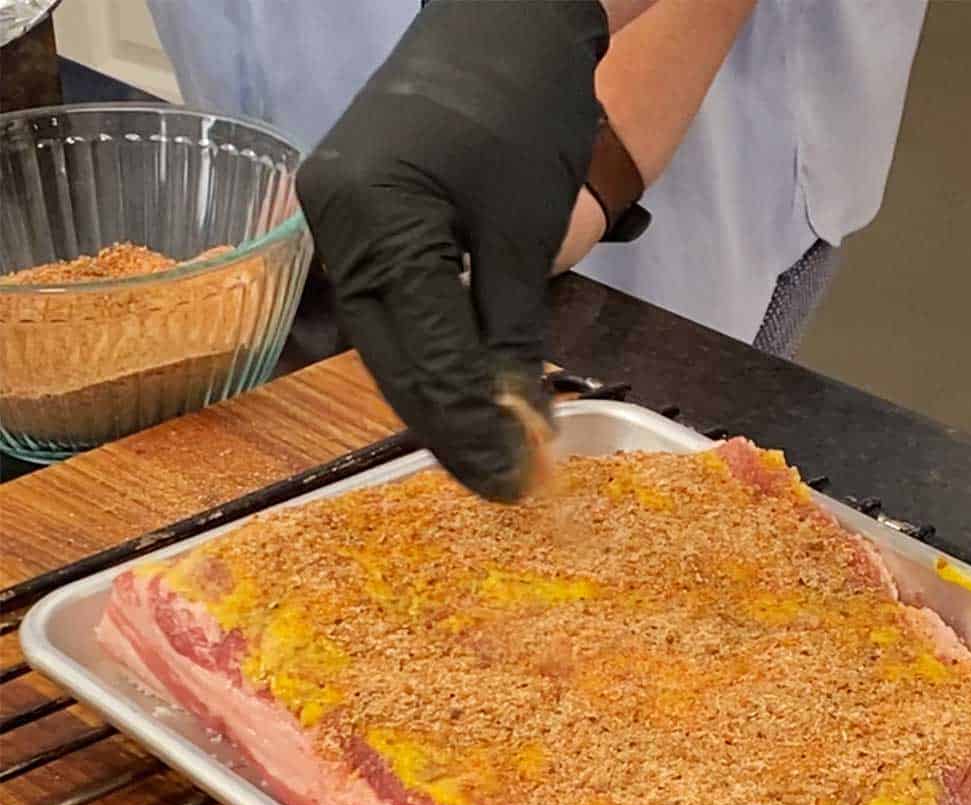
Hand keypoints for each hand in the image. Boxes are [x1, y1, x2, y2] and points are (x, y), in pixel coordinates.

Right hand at [296, 1, 609, 501]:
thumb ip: (513, 331)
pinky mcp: (356, 223)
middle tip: (498, 483)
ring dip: (437, 400)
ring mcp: (337, 223)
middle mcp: (336, 225)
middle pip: (391, 360)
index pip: (424, 355)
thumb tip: (518, 422)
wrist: (506, 20)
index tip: (510, 481)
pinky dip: (428, 356)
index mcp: (374, 217)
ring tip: (485, 453)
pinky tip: (461, 395)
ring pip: (386, 344)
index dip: (470, 427)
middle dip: (449, 427)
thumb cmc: (525, 107)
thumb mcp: (525, 230)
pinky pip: (390, 310)